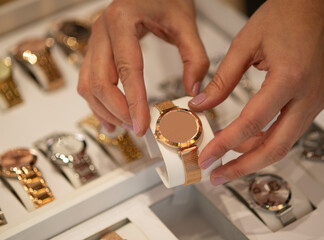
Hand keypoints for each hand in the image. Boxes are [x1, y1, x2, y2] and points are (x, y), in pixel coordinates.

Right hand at [78, 0, 208, 134]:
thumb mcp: (185, 23)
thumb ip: (194, 58)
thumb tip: (193, 92)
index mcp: (122, 20)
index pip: (127, 69)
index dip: (134, 101)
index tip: (143, 125)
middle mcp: (102, 30)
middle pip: (99, 81)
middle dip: (117, 111)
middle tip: (137, 129)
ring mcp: (96, 40)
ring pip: (88, 84)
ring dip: (104, 110)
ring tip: (124, 128)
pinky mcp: (96, 50)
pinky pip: (88, 80)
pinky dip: (96, 103)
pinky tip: (110, 118)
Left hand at [189, 0, 323, 184]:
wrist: (315, 7)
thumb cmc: (286, 16)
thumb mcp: (245, 44)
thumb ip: (221, 80)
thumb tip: (201, 104)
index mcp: (289, 78)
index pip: (252, 124)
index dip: (226, 144)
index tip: (207, 157)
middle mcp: (307, 96)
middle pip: (275, 148)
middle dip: (243, 167)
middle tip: (218, 175)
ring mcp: (313, 102)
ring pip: (283, 144)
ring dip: (254, 157)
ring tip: (227, 162)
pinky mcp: (310, 102)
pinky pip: (288, 132)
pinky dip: (265, 143)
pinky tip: (246, 144)